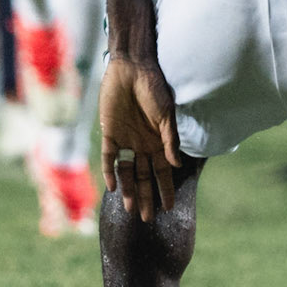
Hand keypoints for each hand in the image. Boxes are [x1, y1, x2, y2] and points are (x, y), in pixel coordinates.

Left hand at [101, 56, 180, 220]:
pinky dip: (111, 172)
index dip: (165, 188)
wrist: (131, 67)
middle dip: (147, 196)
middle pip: (144, 176)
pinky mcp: (109, 133)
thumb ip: (170, 139)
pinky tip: (113, 187)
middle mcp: (142, 144)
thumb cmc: (154, 87)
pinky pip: (109, 158)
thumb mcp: (166, 113)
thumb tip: (176, 164)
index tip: (169, 208)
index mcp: (158, 140)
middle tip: (148, 219)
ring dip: (129, 190)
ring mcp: (126, 140)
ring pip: (127, 172)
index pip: (163, 171)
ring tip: (131, 210)